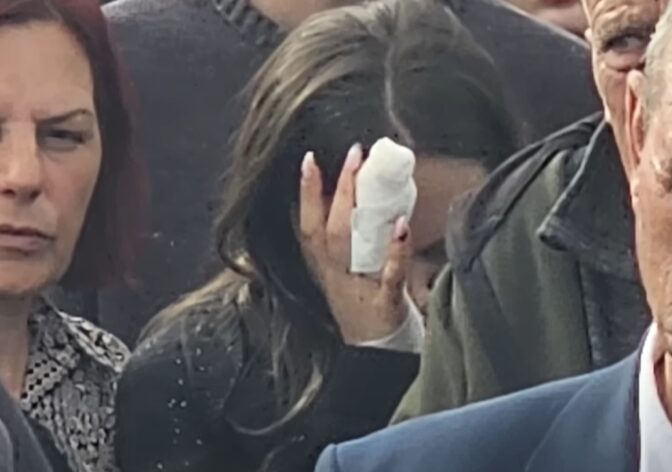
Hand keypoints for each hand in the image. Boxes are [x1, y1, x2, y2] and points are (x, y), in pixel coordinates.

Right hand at [299, 144, 411, 344]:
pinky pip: (388, 276)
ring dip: (359, 210)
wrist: (374, 358)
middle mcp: (336, 276)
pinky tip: (402, 226)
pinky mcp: (384, 304)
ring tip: (370, 177)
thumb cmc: (363, 310)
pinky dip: (394, 252)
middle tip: (353, 154)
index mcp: (325, 268)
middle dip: (340, 189)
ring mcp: (358, 289)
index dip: (306, 193)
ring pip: (349, 247)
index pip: (308, 225)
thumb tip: (360, 202)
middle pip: (330, 229)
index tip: (309, 159)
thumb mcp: (344, 276)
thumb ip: (348, 245)